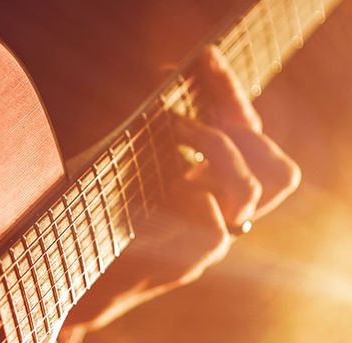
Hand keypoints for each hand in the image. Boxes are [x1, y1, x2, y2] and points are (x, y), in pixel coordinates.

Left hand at [65, 46, 301, 331]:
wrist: (71, 276)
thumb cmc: (97, 216)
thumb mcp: (134, 165)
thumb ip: (161, 133)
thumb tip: (166, 70)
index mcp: (217, 194)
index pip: (256, 144)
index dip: (234, 97)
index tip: (206, 59)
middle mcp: (225, 222)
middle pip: (280, 174)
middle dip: (239, 127)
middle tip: (188, 113)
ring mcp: (213, 244)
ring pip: (253, 191)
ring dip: (214, 149)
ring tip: (172, 132)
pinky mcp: (192, 262)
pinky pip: (211, 219)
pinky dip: (181, 191)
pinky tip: (149, 186)